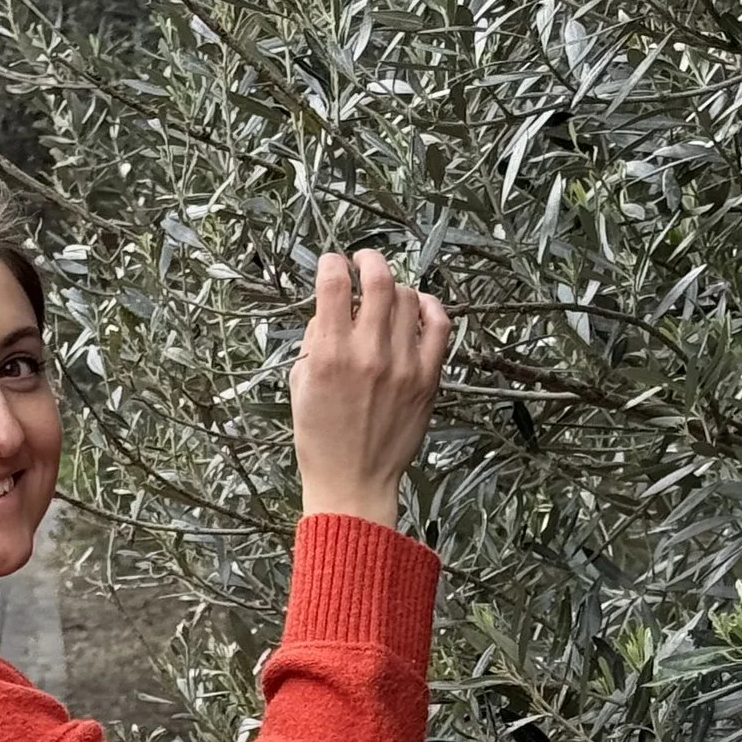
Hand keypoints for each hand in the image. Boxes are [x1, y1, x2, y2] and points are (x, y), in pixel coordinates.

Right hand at [290, 248, 448, 527]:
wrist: (354, 482)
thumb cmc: (320, 438)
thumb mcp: (300, 384)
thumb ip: (315, 340)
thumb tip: (331, 308)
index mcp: (329, 354)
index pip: (334, 283)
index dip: (332, 263)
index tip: (332, 264)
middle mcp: (368, 353)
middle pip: (378, 280)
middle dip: (368, 259)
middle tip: (363, 260)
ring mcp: (403, 365)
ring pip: (408, 298)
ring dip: (394, 286)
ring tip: (386, 293)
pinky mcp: (427, 379)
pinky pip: (440, 326)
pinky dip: (431, 307)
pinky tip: (419, 306)